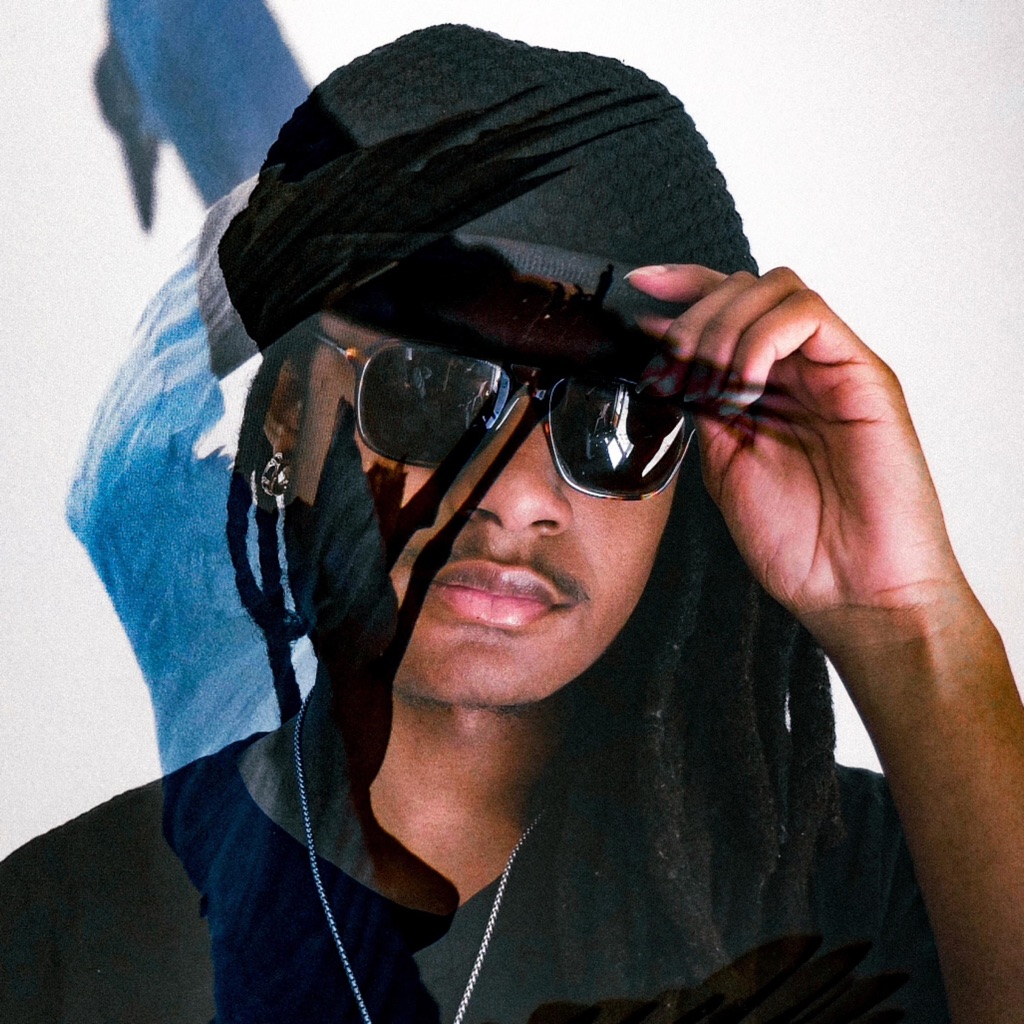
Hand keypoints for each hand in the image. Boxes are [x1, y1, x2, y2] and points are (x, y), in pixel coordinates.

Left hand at [628, 264, 966, 646]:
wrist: (855, 589)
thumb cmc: (798, 541)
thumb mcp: (724, 464)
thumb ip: (700, 407)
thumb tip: (662, 356)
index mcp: (766, 386)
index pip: (727, 307)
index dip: (682, 287)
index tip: (639, 288)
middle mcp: (799, 369)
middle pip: (745, 288)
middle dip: (693, 314)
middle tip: (671, 361)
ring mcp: (832, 368)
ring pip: (776, 290)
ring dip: (723, 325)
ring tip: (707, 383)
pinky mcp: (863, 375)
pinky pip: (808, 317)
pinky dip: (760, 339)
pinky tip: (742, 387)